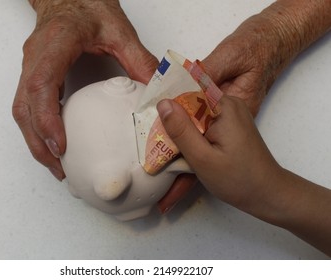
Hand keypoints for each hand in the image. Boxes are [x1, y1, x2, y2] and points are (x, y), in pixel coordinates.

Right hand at [12, 0, 157, 179]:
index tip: (59, 144)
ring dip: (35, 140)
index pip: (41, 84)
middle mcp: (36, 57)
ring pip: (21, 110)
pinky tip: (55, 143)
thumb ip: (140, 61)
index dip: (46, 118)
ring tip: (56, 164)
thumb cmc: (88, 6)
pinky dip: (37, 129)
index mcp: (56, 43)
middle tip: (59, 167)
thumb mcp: (119, 31)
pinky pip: (27, 106)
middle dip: (38, 141)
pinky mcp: (33, 73)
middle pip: (23, 106)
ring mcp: (30, 66)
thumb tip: (157, 93)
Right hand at [157, 96, 280, 211]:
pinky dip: (193, 132)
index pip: (188, 90)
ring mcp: (231, 114)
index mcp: (224, 106)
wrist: (268, 193)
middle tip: (155, 136)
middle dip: (173, 117)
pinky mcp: (231, 125)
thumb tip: (162, 103)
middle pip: (191, 102)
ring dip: (182, 127)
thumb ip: (181, 130)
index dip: (167, 101)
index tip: (148, 115)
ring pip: (196, 113)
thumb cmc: (237, 179)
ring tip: (166, 143)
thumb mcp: (202, 158)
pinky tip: (184, 147)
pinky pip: (205, 122)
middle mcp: (229, 104)